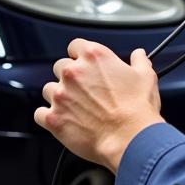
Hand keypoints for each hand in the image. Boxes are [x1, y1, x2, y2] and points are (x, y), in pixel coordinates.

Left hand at [34, 39, 163, 171]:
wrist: (130, 138)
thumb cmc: (137, 109)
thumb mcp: (145, 77)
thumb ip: (139, 61)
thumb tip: (138, 54)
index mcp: (94, 57)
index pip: (75, 46)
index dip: (79, 56)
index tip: (84, 64)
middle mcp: (73, 72)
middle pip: (59, 66)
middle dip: (69, 77)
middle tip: (83, 90)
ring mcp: (61, 95)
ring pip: (48, 89)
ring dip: (59, 96)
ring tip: (74, 108)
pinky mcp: (53, 118)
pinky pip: (39, 114)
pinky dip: (47, 117)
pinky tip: (61, 120)